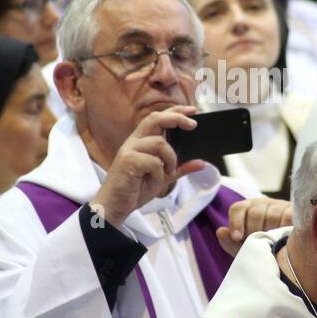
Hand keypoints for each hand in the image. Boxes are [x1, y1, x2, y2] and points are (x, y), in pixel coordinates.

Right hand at [91, 107, 203, 227]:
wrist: (115, 206)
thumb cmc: (135, 190)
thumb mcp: (163, 177)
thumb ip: (180, 168)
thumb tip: (201, 163)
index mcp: (141, 142)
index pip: (157, 118)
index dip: (175, 112)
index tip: (193, 111)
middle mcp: (134, 142)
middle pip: (155, 119)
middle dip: (176, 118)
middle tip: (193, 126)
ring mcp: (130, 150)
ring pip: (160, 143)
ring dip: (170, 159)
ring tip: (167, 172)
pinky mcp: (128, 161)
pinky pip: (154, 161)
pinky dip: (159, 172)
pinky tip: (154, 180)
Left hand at [216, 197, 292, 255]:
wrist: (288, 252)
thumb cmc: (263, 247)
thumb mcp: (245, 248)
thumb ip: (230, 243)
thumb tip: (220, 231)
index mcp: (247, 209)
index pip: (238, 209)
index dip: (236, 222)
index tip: (237, 237)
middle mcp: (262, 203)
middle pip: (254, 213)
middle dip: (254, 231)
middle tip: (259, 246)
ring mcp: (279, 205)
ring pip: (272, 214)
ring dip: (271, 231)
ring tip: (272, 245)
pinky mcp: (294, 211)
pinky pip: (288, 216)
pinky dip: (285, 227)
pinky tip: (285, 239)